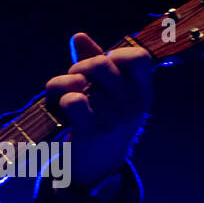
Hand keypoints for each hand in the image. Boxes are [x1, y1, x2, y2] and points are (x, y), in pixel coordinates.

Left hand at [45, 32, 151, 185]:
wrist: (99, 166)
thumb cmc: (103, 120)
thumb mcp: (108, 91)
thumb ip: (95, 61)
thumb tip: (79, 36)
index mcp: (142, 89)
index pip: (138, 57)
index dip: (116, 54)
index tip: (105, 63)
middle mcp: (132, 102)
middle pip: (101, 65)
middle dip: (81, 66)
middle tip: (74, 77)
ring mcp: (114, 117)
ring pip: (80, 82)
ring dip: (62, 84)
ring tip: (62, 94)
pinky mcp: (92, 130)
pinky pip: (74, 102)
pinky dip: (62, 99)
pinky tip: (61, 107)